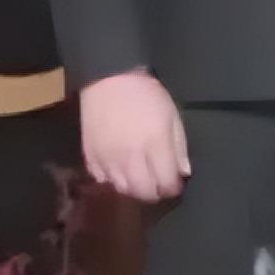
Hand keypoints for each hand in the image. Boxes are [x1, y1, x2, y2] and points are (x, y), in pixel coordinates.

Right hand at [80, 70, 189, 201]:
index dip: (173, 187)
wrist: (108, 81)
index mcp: (156, 144)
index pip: (166, 182)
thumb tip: (183, 172)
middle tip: (159, 185)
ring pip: (123, 190)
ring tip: (141, 178)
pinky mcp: (90, 158)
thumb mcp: (172, 115)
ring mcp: (108, 160)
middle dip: (155, 192)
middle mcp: (131, 157)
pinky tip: (120, 171)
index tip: (176, 184)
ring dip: (134, 189)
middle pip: (144, 192)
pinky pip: (103, 181)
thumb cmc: (147, 95)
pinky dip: (113, 181)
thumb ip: (179, 146)